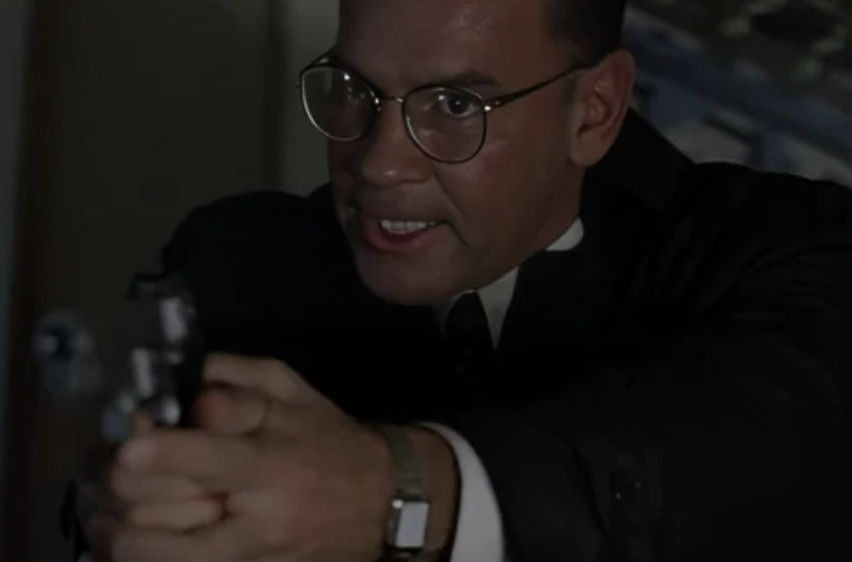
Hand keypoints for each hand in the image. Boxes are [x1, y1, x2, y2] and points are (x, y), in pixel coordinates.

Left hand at [99, 353, 457, 561]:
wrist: (381, 501)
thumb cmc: (329, 437)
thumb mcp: (294, 391)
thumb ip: (238, 379)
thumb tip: (187, 393)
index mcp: (273, 461)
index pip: (209, 460)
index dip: (160, 453)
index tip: (128, 446)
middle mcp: (258, 516)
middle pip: (165, 512)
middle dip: (124, 486)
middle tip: (114, 464)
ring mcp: (250, 554)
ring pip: (161, 554)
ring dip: (120, 529)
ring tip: (108, 505)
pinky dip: (144, 554)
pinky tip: (129, 535)